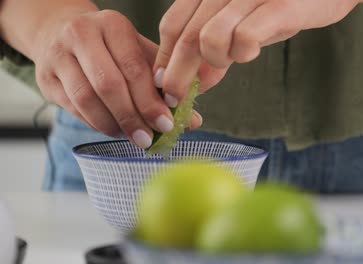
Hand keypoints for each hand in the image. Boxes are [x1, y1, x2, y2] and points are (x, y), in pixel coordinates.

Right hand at [31, 9, 201, 148]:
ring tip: (132, 138)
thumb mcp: (140, 55)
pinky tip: (113, 130)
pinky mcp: (45, 78)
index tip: (166, 124)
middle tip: (148, 139)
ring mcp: (58, 55)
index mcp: (113, 25)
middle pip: (109, 85)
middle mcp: (82, 35)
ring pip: (86, 99)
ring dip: (113, 125)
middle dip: (132, 117)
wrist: (62, 34)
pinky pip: (73, 109)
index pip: (134, 67)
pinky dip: (96, 124)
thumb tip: (192, 120)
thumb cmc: (111, 48)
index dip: (151, 100)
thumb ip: (165, 84)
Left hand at [153, 0, 357, 104]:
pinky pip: (245, 37)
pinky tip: (251, 51)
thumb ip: (218, 49)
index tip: (164, 85)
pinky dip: (243, 53)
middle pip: (185, 37)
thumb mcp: (244, 24)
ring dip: (215, 62)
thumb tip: (196, 82)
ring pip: (208, 39)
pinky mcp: (278, 4)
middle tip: (176, 100)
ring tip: (233, 60)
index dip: (164, 58)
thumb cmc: (284, 6)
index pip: (172, 25)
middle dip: (177, 76)